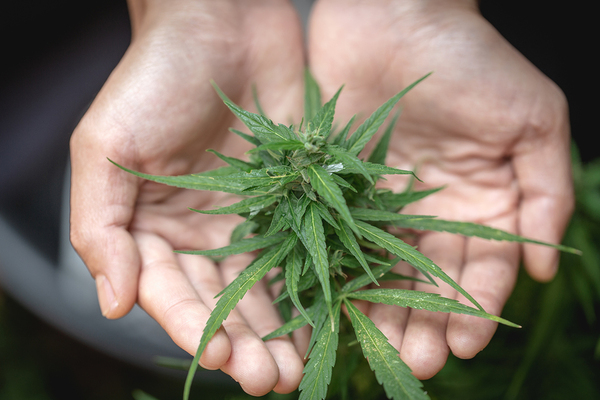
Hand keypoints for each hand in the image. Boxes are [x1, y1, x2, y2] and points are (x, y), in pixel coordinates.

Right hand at [70, 0, 305, 394]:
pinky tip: (332, 317)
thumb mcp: (106, 147)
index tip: (224, 360)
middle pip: (223, 301)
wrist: (220, 22)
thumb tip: (112, 303)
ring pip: (267, 287)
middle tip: (275, 383)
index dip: (195, 328)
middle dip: (247, 345)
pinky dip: (316, 285)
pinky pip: (305, 248)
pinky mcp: (293, 197)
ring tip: (302, 369)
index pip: (171, 292)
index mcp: (152, 227)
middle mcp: (202, 231)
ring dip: (284, 331)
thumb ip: (101, 226)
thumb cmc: (153, 77)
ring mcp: (251, 216)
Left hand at [308, 0, 572, 378]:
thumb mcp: (533, 120)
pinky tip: (330, 305)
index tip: (463, 345)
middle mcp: (432, 210)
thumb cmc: (471, 59)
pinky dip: (336, 274)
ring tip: (371, 346)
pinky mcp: (339, 188)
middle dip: (423, 323)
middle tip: (411, 361)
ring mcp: (383, 202)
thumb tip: (548, 265)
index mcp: (481, 202)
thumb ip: (546, 193)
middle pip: (428, 281)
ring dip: (379, 312)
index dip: (475, 310)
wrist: (394, 14)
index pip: (481, 270)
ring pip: (381, 271)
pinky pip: (338, 240)